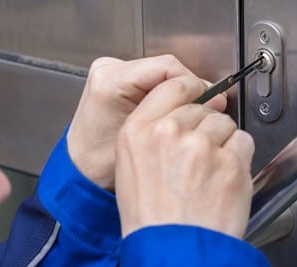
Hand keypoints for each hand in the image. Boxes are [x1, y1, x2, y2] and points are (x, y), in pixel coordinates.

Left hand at [67, 55, 226, 190]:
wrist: (81, 168)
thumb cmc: (103, 163)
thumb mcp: (145, 142)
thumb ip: (178, 118)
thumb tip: (215, 99)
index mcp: (111, 82)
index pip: (167, 67)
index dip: (193, 84)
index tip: (209, 101)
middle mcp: (108, 70)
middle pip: (165, 68)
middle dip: (188, 89)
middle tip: (205, 109)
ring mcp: (111, 71)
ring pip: (161, 72)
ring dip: (178, 91)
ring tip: (189, 113)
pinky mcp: (116, 77)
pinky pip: (152, 78)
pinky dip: (167, 93)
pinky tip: (172, 111)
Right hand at [115, 72, 254, 238]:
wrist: (172, 253)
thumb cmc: (149, 219)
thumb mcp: (128, 168)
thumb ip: (148, 134)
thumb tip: (173, 116)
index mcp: (138, 131)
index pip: (172, 86)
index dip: (189, 91)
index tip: (196, 97)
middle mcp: (169, 133)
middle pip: (201, 107)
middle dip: (204, 126)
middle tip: (198, 157)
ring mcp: (202, 146)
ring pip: (224, 124)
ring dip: (222, 142)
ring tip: (209, 173)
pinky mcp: (231, 163)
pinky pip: (243, 143)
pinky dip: (238, 159)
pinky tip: (222, 180)